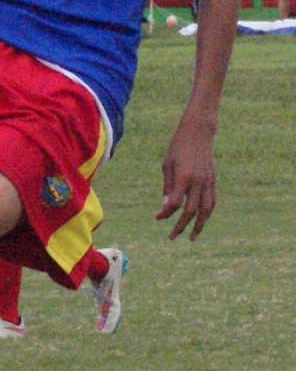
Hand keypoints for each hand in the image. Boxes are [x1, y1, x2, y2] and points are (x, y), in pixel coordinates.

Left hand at [155, 117, 217, 239]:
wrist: (198, 132)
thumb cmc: (177, 147)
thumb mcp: (167, 165)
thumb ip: (168, 186)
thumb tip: (166, 206)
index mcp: (184, 177)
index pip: (176, 204)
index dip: (166, 214)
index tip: (157, 218)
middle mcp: (198, 182)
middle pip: (191, 211)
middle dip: (181, 226)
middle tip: (172, 237)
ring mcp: (208, 181)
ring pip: (206, 210)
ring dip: (200, 225)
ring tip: (193, 237)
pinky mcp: (213, 180)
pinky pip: (212, 201)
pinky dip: (207, 213)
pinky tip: (201, 220)